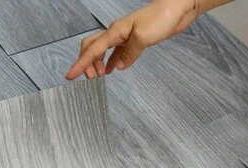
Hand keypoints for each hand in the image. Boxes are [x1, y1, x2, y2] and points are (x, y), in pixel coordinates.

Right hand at [66, 0, 197, 79]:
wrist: (178, 8)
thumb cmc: (161, 17)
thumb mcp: (143, 38)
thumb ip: (129, 54)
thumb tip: (118, 67)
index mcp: (115, 31)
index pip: (92, 50)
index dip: (80, 64)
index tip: (70, 76)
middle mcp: (116, 33)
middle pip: (91, 47)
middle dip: (86, 63)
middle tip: (90, 79)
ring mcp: (123, 36)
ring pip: (102, 51)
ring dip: (97, 64)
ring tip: (99, 76)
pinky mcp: (132, 40)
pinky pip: (115, 53)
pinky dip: (109, 62)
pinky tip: (109, 71)